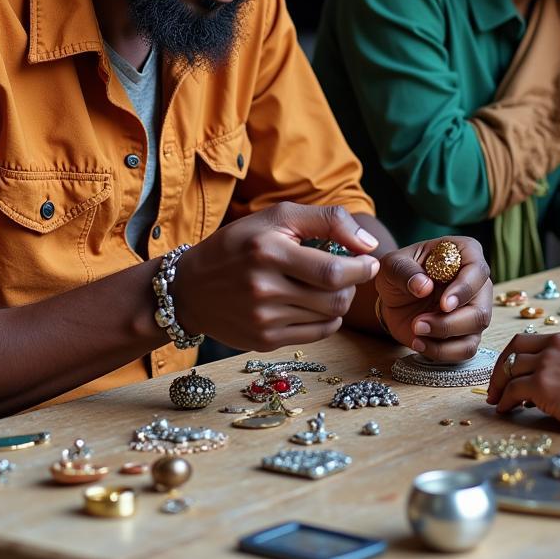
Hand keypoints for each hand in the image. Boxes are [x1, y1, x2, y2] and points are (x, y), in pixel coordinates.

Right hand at [174, 203, 379, 350]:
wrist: (190, 287)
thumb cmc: (240, 243)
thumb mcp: (278, 217)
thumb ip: (327, 221)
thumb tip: (369, 244)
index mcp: (268, 251)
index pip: (333, 270)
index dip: (361, 268)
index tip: (369, 261)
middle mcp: (264, 289)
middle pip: (335, 298)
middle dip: (352, 285)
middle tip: (350, 272)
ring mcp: (263, 319)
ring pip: (329, 317)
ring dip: (340, 300)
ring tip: (329, 285)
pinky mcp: (263, 341)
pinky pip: (315, 335)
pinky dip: (327, 319)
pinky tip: (316, 304)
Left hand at [375, 236, 491, 361]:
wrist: (394, 297)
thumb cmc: (399, 272)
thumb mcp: (393, 265)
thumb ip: (405, 272)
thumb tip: (424, 287)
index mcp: (464, 253)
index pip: (477, 270)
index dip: (464, 289)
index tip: (443, 304)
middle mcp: (477, 282)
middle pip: (480, 309)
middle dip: (450, 322)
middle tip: (419, 323)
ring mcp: (475, 309)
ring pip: (474, 332)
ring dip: (443, 337)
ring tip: (415, 331)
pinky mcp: (468, 333)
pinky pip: (465, 349)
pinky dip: (442, 351)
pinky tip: (419, 342)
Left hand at [487, 325, 559, 435]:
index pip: (535, 340)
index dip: (519, 356)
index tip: (513, 370)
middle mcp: (557, 342)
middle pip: (515, 349)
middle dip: (502, 367)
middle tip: (496, 385)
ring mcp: (549, 361)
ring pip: (511, 369)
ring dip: (500, 385)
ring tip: (497, 400)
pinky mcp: (544, 384)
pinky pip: (513, 391)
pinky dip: (505, 400)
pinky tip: (504, 410)